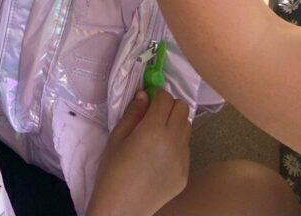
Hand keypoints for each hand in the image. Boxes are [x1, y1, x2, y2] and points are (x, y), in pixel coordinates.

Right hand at [87, 90, 190, 215]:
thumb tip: (144, 94)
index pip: (166, 98)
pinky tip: (160, 155)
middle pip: (183, 108)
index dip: (156, 94)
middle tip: (153, 114)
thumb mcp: (117, 136)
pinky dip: (177, 144)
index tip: (147, 99)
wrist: (122, 207)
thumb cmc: (113, 169)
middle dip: (169, 106)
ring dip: (175, 123)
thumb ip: (133, 112)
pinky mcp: (185, 174)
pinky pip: (186, 149)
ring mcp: (183, 160)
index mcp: (154, 129)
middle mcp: (174, 142)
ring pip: (187, 127)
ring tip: (158, 134)